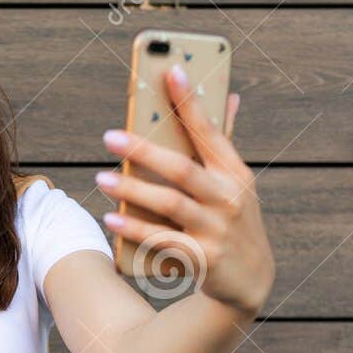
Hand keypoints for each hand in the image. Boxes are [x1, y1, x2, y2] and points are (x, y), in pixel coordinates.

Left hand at [98, 65, 273, 314]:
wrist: (251, 280)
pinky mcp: (205, 258)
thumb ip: (223, 143)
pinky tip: (112, 219)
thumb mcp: (237, 182)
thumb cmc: (234, 220)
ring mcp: (218, 229)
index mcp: (234, 172)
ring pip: (169, 204)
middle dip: (144, 149)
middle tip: (109, 137)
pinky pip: (163, 240)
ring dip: (132, 190)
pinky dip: (136, 229)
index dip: (190, 102)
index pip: (210, 131)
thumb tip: (229, 94)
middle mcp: (229, 198)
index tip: (170, 71)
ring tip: (100, 179)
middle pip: (182, 169)